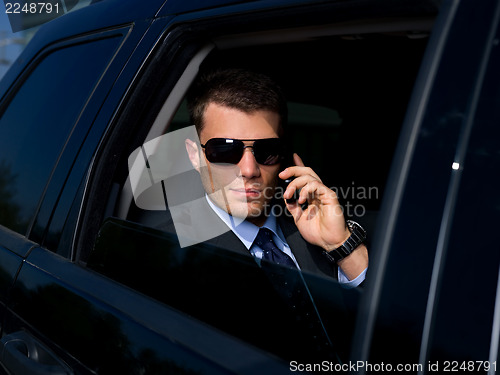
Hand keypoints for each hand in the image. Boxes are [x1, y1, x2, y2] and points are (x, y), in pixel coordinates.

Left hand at [279, 154, 367, 278]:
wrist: (329, 242)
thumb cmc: (318, 232)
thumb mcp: (298, 218)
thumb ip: (292, 206)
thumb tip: (286, 197)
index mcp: (312, 196)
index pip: (304, 177)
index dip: (298, 166)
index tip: (292, 157)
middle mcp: (318, 192)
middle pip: (307, 172)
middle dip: (293, 170)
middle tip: (282, 175)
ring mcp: (324, 193)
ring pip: (309, 177)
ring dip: (295, 184)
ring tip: (288, 195)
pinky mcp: (329, 195)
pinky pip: (316, 185)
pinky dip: (305, 190)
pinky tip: (301, 200)